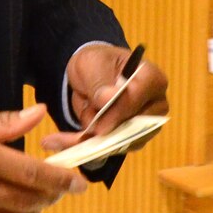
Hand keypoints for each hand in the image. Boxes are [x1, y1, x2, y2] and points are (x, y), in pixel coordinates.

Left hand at [40, 44, 169, 151]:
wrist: (91, 75)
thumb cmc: (98, 63)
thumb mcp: (94, 64)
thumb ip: (101, 81)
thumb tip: (110, 98)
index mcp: (152, 79)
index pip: (138, 99)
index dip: (117, 111)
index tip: (98, 122)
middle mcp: (154, 106)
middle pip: (133, 128)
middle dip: (102, 132)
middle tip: (76, 135)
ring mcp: (143, 126)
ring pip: (119, 143)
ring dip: (89, 143)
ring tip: (58, 140)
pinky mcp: (127, 140)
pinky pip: (108, 149)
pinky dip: (84, 148)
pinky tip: (62, 143)